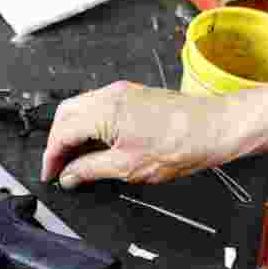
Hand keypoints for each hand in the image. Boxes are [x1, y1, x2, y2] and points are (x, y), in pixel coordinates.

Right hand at [41, 81, 267, 189]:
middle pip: (65, 115)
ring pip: (81, 109)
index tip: (50, 175)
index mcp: (104, 111)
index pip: (62, 133)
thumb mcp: (128, 167)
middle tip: (59, 168)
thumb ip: (91, 170)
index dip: (51, 157)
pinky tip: (97, 145)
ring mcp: (122, 92)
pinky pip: (99, 107)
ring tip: (76, 160)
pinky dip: (89, 126)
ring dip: (72, 133)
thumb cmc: (182, 144)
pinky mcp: (134, 95)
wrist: (217, 128)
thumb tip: (69, 176)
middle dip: (57, 142)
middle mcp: (109, 95)